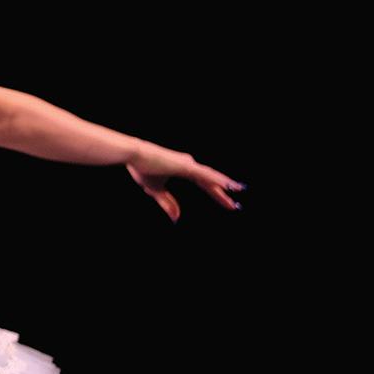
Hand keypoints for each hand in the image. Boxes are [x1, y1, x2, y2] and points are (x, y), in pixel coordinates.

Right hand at [125, 143, 244, 222]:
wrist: (133, 155)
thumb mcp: (154, 190)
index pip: (205, 184)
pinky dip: (217, 180)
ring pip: (211, 176)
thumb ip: (167, 203)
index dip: (216, 194)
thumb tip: (176, 218)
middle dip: (223, 194)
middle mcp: (189, 165)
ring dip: (226, 184)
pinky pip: (205, 174)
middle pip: (211, 182)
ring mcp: (188, 164)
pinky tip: (228, 185)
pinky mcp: (185, 166)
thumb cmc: (142, 168)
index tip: (228, 204)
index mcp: (184, 169)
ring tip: (240, 190)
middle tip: (236, 207)